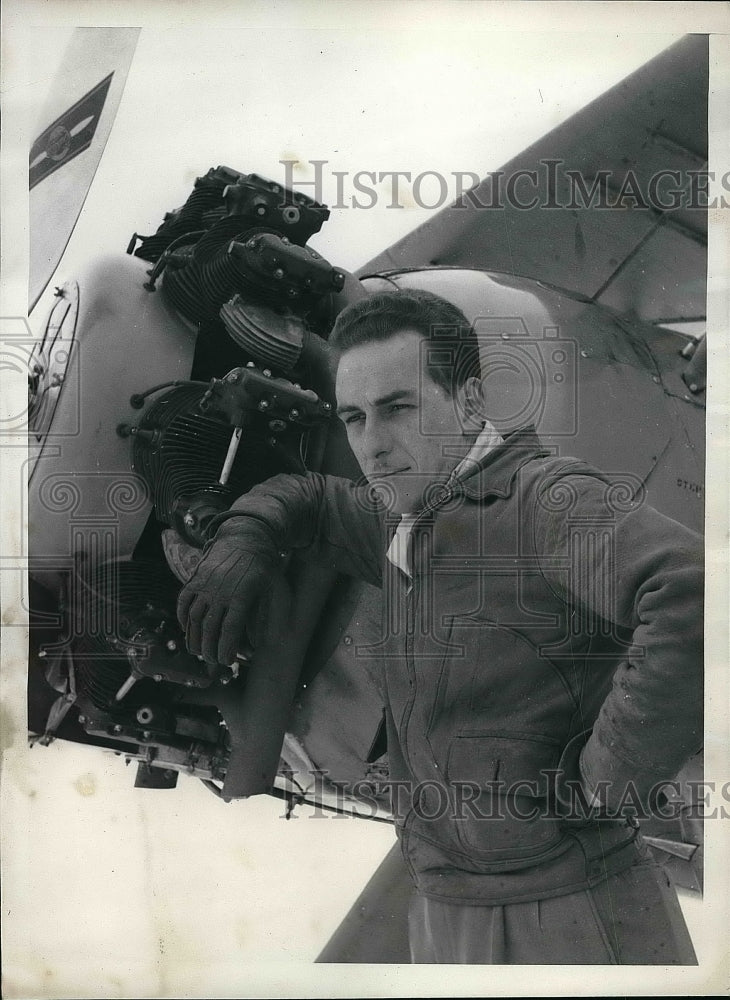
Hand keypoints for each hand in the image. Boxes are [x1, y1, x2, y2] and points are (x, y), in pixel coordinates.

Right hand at [176, 534, 278, 665]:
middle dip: (209, 649)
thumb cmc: (263, 567)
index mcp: (242, 595)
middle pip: (210, 628)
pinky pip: (184, 600)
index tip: (225, 660)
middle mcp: (221, 590)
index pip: (230, 630)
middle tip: (212, 661)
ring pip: (194, 617)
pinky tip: (186, 629)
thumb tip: (257, 645)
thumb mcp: (273, 590)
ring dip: (194, 637)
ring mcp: (206, 583)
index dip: (226, 648)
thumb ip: (266, 618)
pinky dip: (182, 616)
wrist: (248, 536)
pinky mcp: (197, 577)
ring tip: (197, 651)